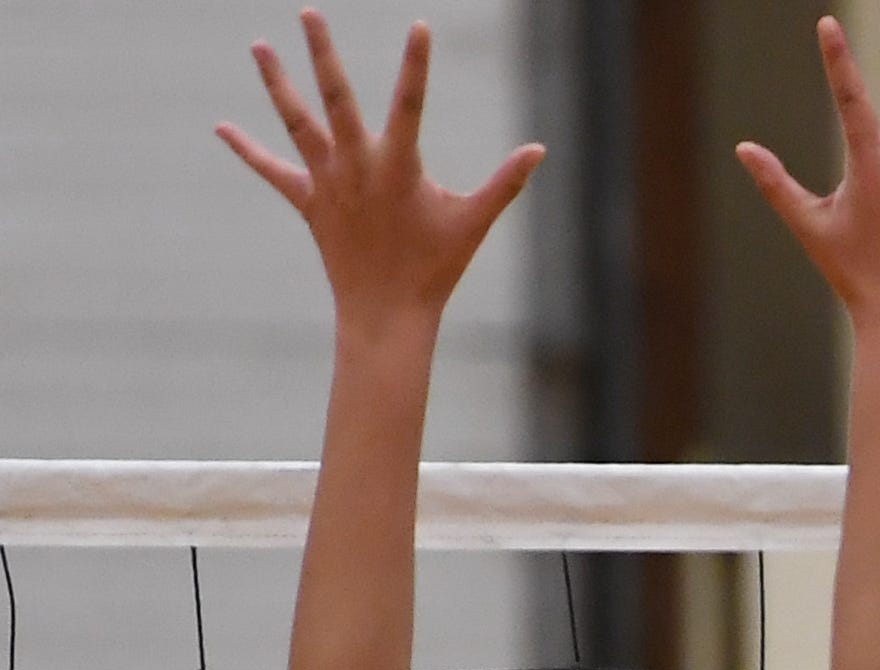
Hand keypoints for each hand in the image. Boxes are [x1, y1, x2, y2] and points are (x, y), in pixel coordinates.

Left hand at [217, 13, 542, 328]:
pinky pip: (273, 172)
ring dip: (276, 84)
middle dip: (322, 53)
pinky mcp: (309, 203)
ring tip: (258, 45)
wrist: (386, 312)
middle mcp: (357, 167)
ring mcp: (328, 184)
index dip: (416, 64)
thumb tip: (539, 150)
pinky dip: (247, 150)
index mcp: (398, 167)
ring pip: (297, 123)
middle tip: (308, 11)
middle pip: (335, 99)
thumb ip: (506, 182)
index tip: (419, 25)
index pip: (410, 103)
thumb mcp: (474, 221)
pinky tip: (221, 128)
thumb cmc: (436, 268)